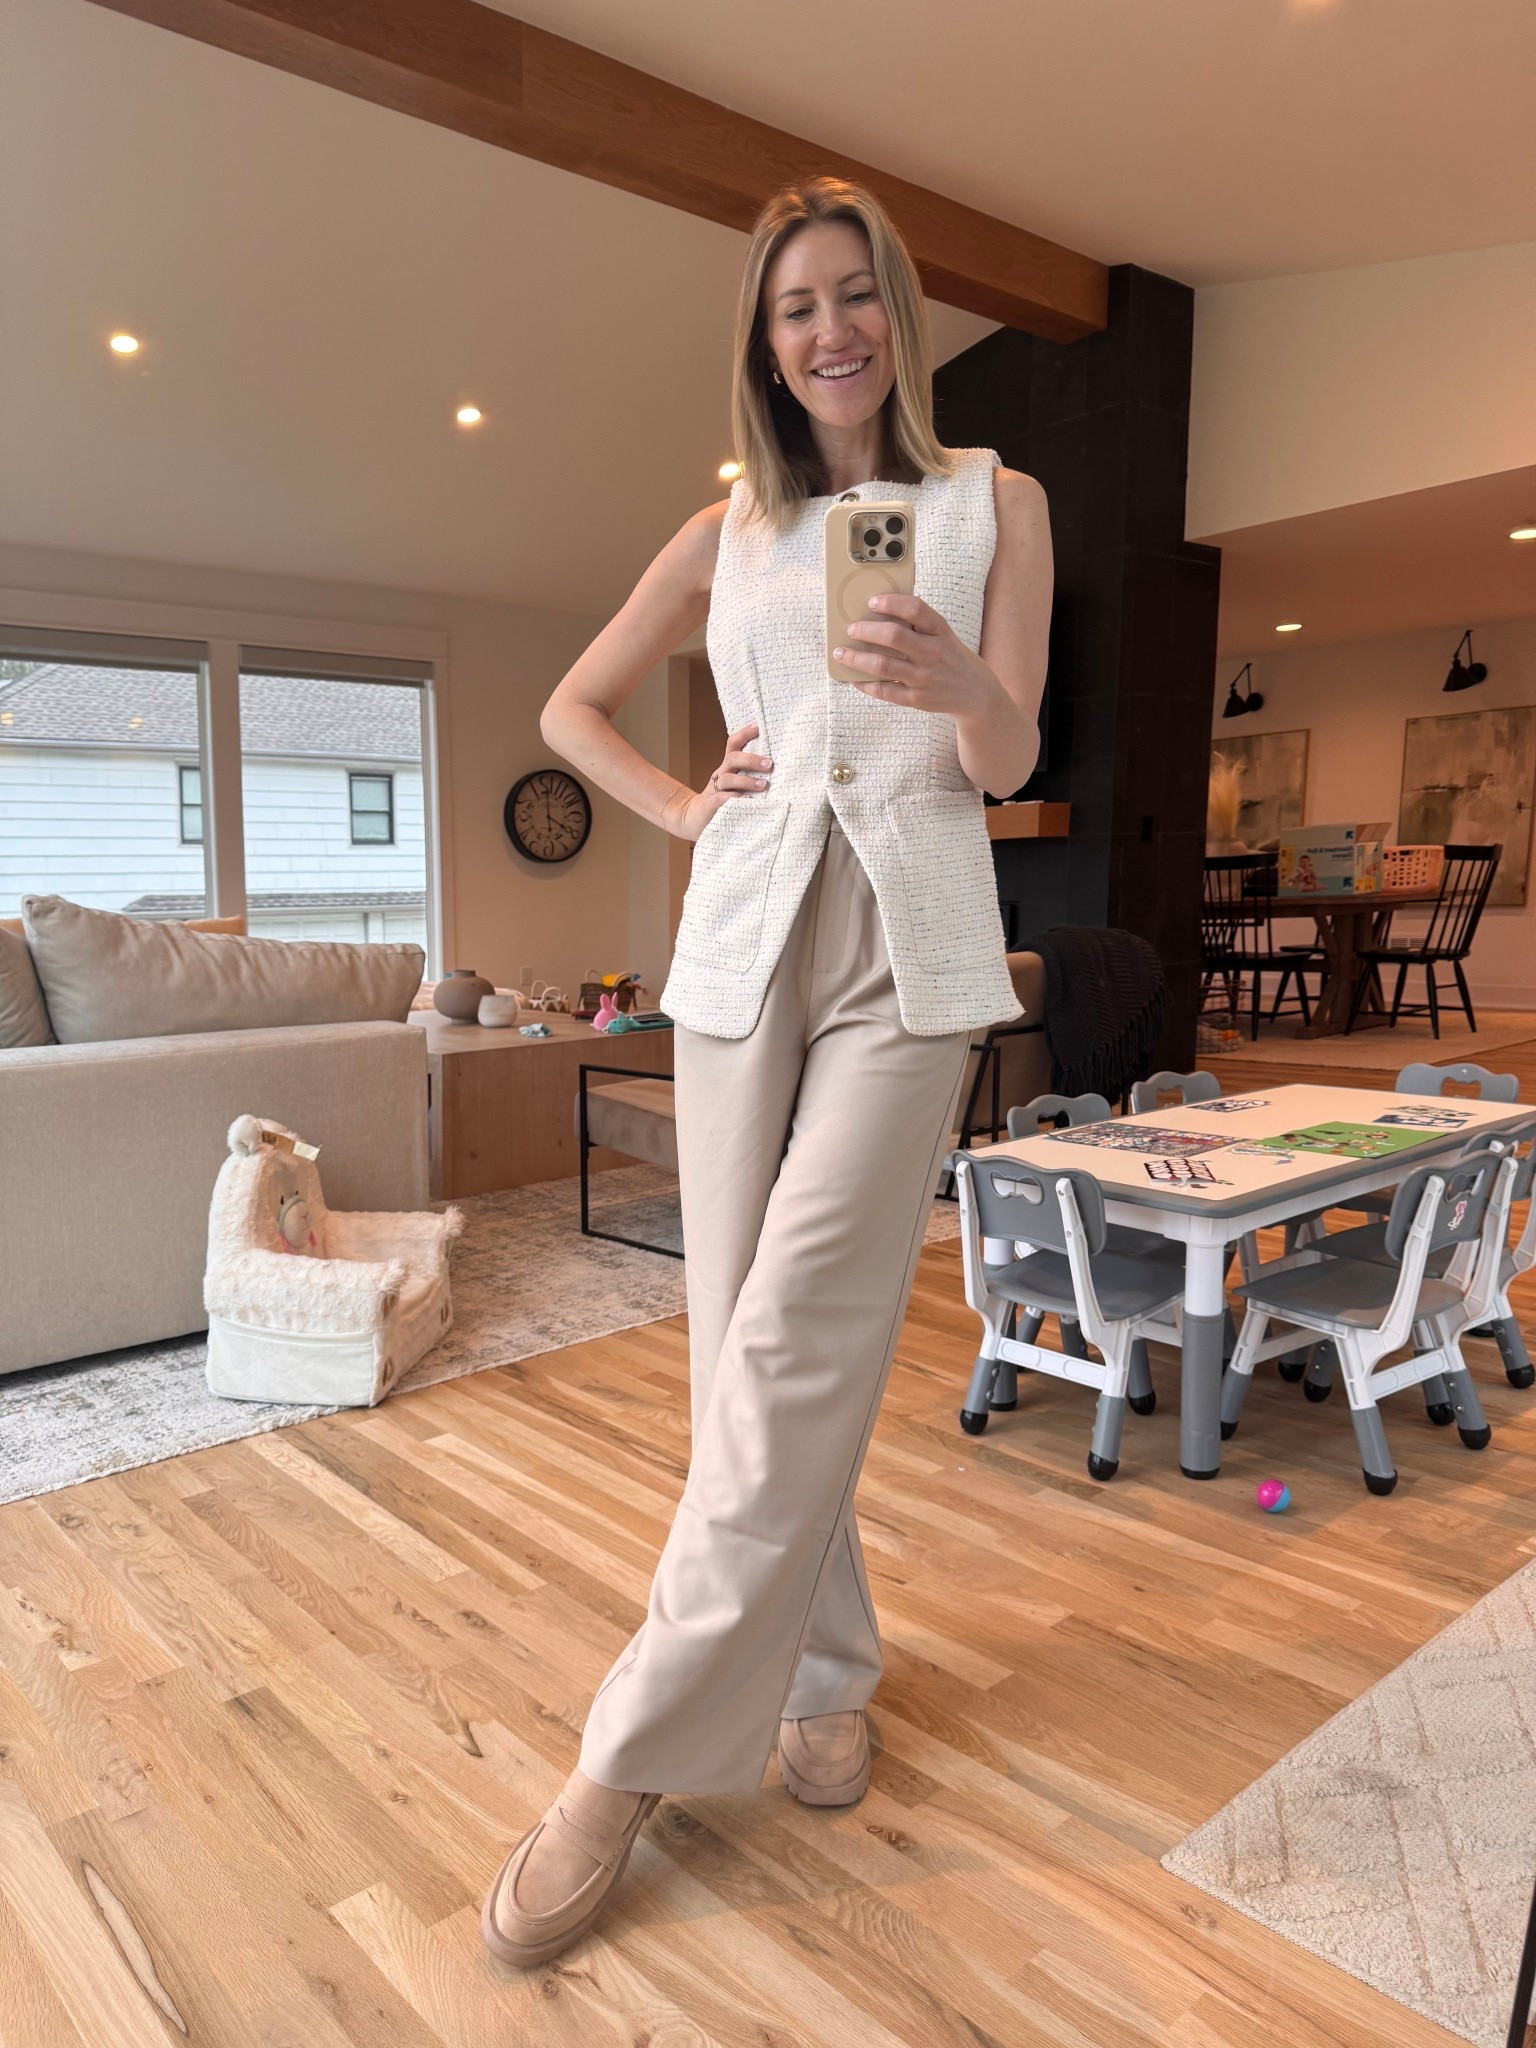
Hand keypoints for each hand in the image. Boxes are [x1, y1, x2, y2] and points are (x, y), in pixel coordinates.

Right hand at [662, 722, 772, 840]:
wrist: (694, 820)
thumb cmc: (723, 802)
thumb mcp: (735, 786)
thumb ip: (750, 776)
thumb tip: (777, 768)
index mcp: (727, 768)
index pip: (733, 745)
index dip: (744, 734)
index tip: (758, 727)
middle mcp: (721, 776)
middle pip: (733, 759)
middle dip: (752, 760)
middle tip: (770, 764)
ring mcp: (715, 791)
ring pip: (728, 779)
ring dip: (747, 781)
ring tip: (763, 785)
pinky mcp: (710, 806)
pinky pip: (721, 799)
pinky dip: (734, 798)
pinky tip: (747, 800)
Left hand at [833, 595, 1001, 719]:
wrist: (977, 695)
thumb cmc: (953, 658)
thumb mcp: (945, 636)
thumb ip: (921, 624)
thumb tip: (883, 611)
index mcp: (941, 632)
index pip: (916, 609)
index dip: (892, 603)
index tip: (872, 602)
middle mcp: (933, 653)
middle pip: (894, 636)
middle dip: (866, 630)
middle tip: (851, 629)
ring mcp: (924, 678)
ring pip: (882, 665)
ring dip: (857, 658)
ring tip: (842, 653)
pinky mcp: (916, 699)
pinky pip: (884, 690)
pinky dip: (865, 684)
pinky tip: (854, 678)